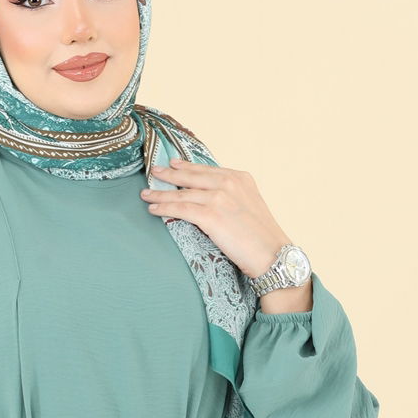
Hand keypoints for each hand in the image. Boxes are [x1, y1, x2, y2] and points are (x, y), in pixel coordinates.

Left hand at [140, 158, 292, 279]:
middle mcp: (229, 183)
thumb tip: (208, 197)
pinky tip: (153, 209)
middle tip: (154, 172)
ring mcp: (219, 198)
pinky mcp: (211, 215)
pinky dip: (164, 208)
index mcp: (240, 178)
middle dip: (169, 174)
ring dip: (161, 194)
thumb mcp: (249, 205)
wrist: (272, 253)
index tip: (173, 163)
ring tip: (146, 194)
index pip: (207, 169)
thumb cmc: (261, 236)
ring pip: (182, 193)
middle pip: (191, 176)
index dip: (187, 166)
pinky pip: (180, 209)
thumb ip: (231, 196)